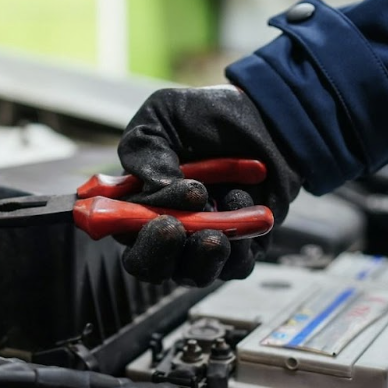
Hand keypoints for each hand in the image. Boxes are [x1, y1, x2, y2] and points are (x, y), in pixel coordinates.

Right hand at [116, 86, 301, 284]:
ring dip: (206, 247)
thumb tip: (153, 190)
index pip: (122, 234)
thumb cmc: (207, 116)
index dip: (137, 232)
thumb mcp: (163, 114)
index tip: (160, 215)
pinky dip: (241, 240)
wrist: (265, 117)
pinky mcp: (237, 250)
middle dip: (163, 251)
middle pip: (151, 267)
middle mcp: (164, 228)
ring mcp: (200, 244)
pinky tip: (243, 198)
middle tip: (180, 227)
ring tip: (227, 202)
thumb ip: (145, 149)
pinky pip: (234, 266)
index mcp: (135, 201)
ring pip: (193, 273)